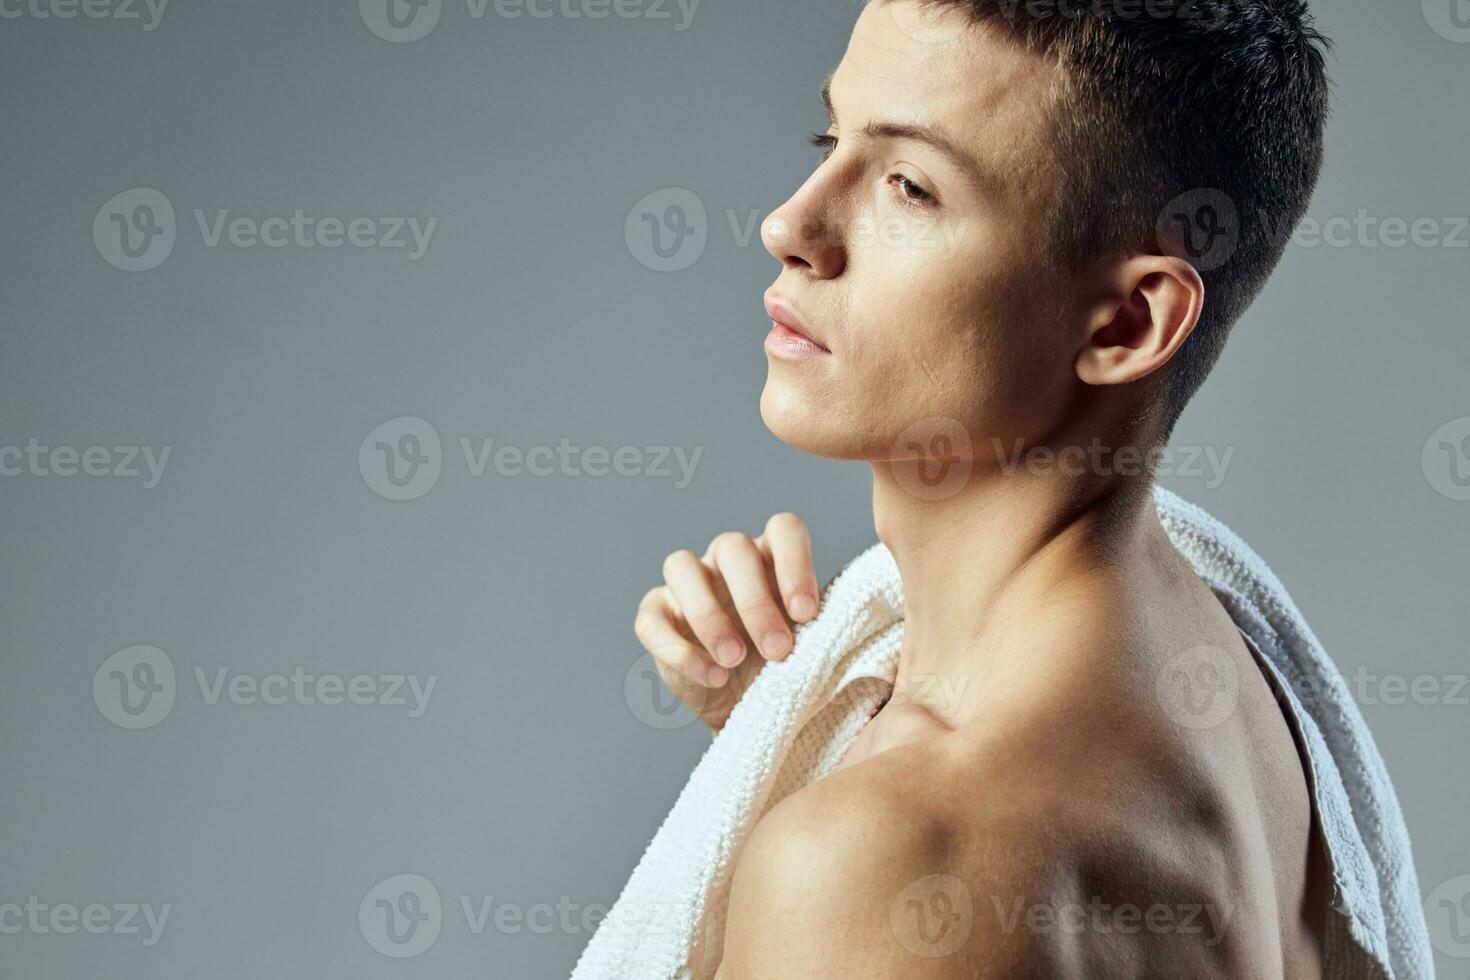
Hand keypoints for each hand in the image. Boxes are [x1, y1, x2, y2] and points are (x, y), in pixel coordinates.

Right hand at [634, 513, 820, 732]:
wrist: (751, 709)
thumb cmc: (788, 667)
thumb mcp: (816, 646)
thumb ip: (832, 627)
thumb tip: (870, 631)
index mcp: (772, 556)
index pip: (783, 529)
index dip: (794, 563)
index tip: (807, 613)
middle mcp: (726, 560)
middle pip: (733, 547)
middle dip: (756, 601)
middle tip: (778, 650)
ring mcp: (686, 584)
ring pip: (682, 566)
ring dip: (709, 615)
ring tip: (735, 661)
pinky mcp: (655, 616)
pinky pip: (653, 620)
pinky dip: (679, 649)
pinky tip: (712, 677)